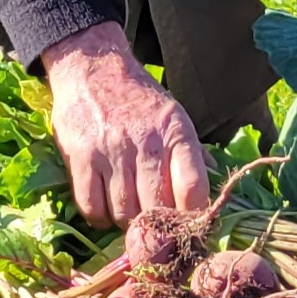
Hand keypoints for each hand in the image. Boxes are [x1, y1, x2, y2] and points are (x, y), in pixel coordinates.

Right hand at [41, 23, 208, 228]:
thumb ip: (192, 152)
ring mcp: (111, 150)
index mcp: (175, 132)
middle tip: (153, 229)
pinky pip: (92, 208)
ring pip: (124, 213)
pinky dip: (100, 217)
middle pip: (157, 209)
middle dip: (157, 228)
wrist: (92, 68)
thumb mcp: (173, 115)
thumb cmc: (138, 97)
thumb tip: (215, 182)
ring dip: (127, 223)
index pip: (193, 188)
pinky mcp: (81, 157)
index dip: (192, 217)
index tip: (187, 228)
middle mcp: (146, 142)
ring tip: (129, 213)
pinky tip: (105, 207)